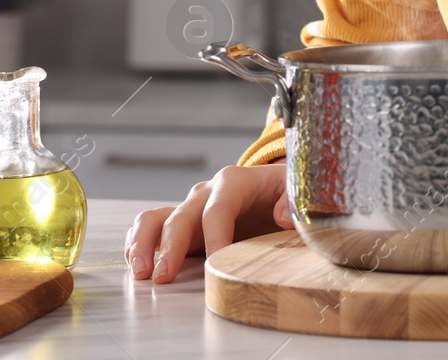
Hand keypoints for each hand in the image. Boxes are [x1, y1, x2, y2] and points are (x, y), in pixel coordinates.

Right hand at [124, 163, 290, 282]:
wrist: (277, 189)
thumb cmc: (286, 190)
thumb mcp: (297, 187)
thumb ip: (293, 200)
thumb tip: (284, 218)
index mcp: (236, 181)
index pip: (218, 208)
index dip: (215, 236)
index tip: (218, 262)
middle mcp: (207, 192)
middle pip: (180, 216)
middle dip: (170, 246)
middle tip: (164, 277)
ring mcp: (191, 208)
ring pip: (154, 219)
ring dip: (143, 244)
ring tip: (142, 273)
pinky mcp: (182, 224)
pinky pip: (151, 229)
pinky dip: (140, 246)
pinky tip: (139, 268)